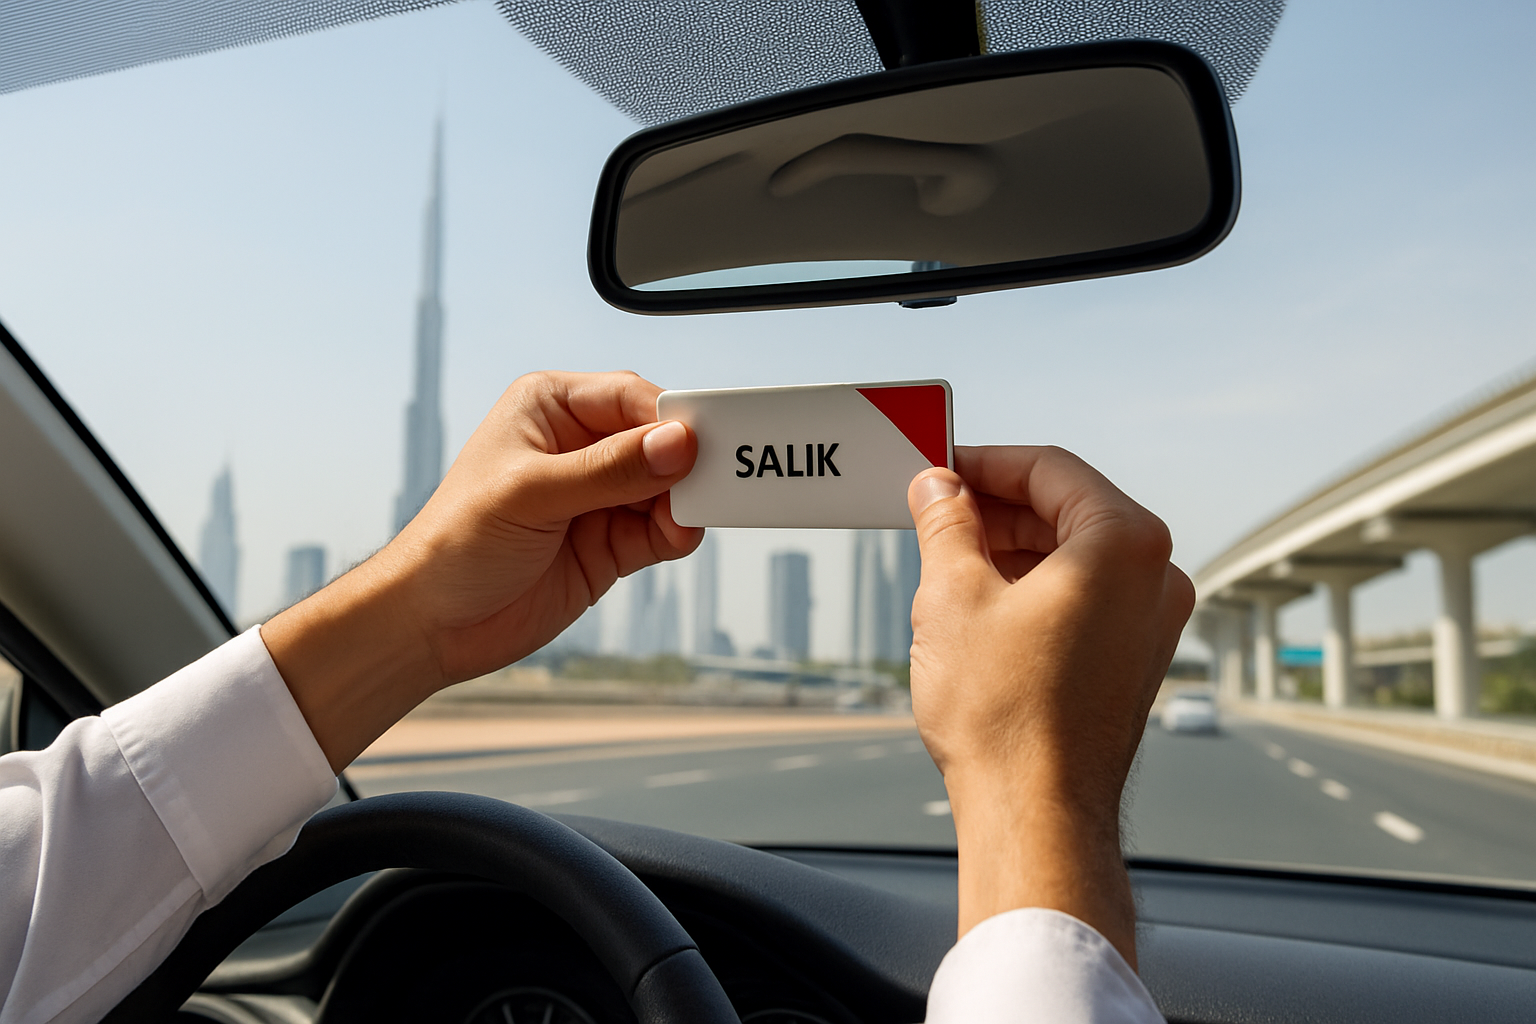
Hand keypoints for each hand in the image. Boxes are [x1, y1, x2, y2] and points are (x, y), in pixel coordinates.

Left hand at [264, 371, 702, 771]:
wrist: (433, 624)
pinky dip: (678, 532)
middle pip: (660, 440)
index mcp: (551, 408)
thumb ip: (608, 470)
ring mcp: (600, 496)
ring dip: (686, 501)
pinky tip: (675, 537)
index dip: (670, 420)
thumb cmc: (454, 543)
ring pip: (670, 486)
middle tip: (716, 479)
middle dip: (687, 461)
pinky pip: (664, 529)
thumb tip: (676, 444)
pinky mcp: (612, 543)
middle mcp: (579, 445)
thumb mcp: (530, 495)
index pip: (631, 398)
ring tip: (687, 517)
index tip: (701, 444)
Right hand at [906, 446, 1193, 965]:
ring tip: (943, 565)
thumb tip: (937, 487)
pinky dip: (1032, 588)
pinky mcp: (1135, 661)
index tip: (938, 470)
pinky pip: (1083, 598)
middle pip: (1065, 510)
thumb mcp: (953, 594)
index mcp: (1125, 543)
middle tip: (931, 514)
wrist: (1035, 815)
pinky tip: (978, 606)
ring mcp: (1152, 623)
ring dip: (1008, 549)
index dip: (983, 463)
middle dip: (993, 508)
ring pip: (1073, 556)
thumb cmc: (1002, 710)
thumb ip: (945, 522)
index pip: (1048, 469)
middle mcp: (1156, 577)